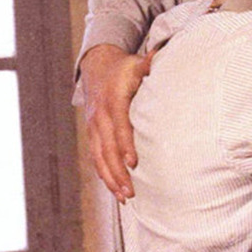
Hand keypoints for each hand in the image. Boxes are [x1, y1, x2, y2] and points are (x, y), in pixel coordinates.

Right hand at [81, 45, 151, 201]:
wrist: (96, 66)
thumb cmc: (123, 67)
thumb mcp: (136, 63)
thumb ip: (149, 63)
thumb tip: (159, 55)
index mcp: (113, 101)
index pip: (119, 126)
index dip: (124, 145)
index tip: (133, 163)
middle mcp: (100, 116)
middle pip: (107, 148)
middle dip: (118, 171)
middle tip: (131, 191)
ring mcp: (93, 127)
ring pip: (99, 157)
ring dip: (110, 178)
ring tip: (124, 197)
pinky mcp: (92, 133)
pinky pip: (96, 157)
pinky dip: (104, 174)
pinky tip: (114, 190)